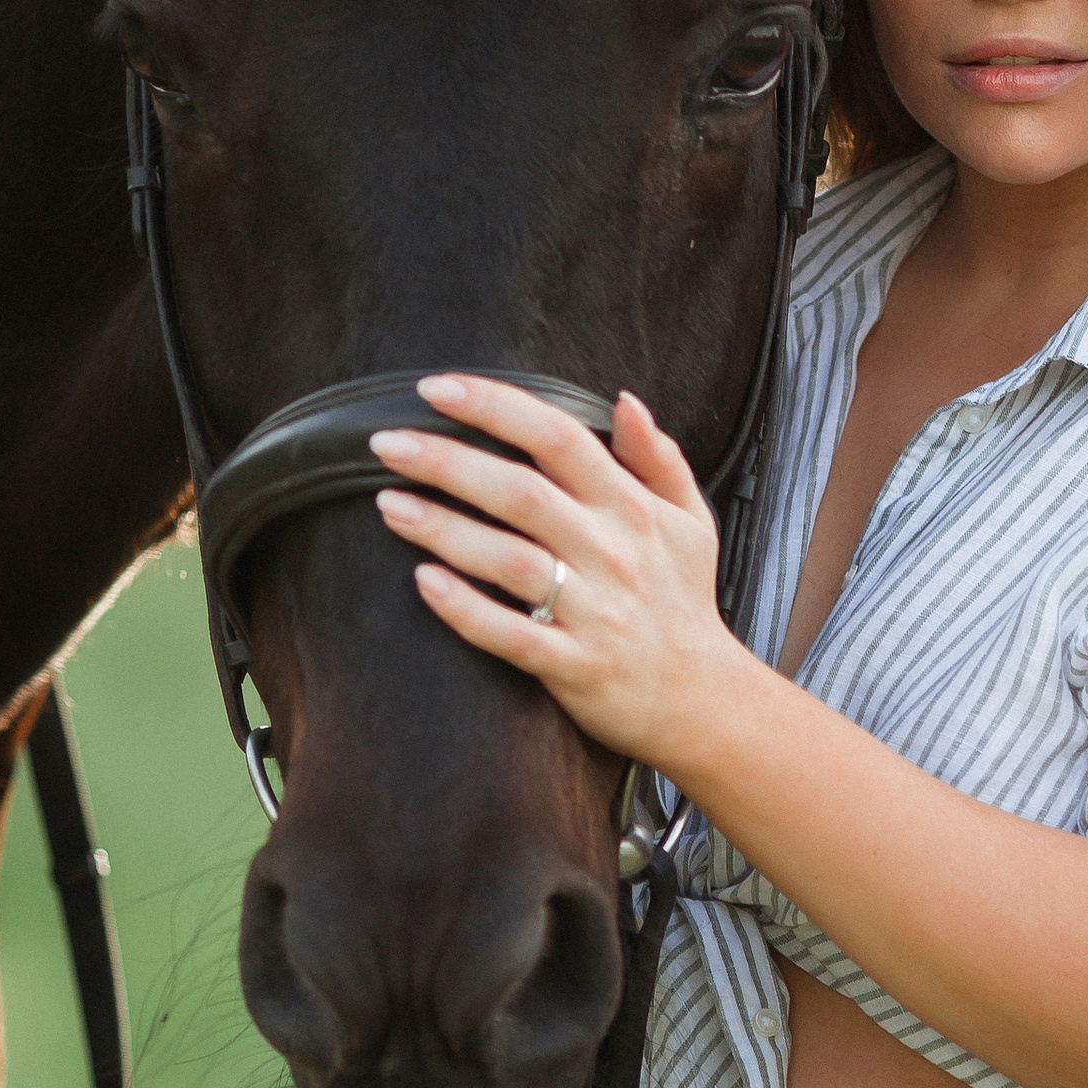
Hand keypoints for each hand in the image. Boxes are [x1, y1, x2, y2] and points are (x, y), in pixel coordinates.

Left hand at [370, 375, 744, 772]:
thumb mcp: (690, 519)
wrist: (702, 699)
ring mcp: (592, 611)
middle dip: (447, 461)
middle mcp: (610, 552)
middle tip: (385, 443)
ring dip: (443, 530)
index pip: (559, 438)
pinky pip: (512, 635)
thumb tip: (624, 400)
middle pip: (520, 492)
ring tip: (389, 505)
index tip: (437, 388)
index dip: (496, 406)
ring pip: (508, 561)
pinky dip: (466, 609)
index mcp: (631, 508)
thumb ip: (658, 456)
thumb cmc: (683, 601)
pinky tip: (424, 582)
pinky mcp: (572, 664)